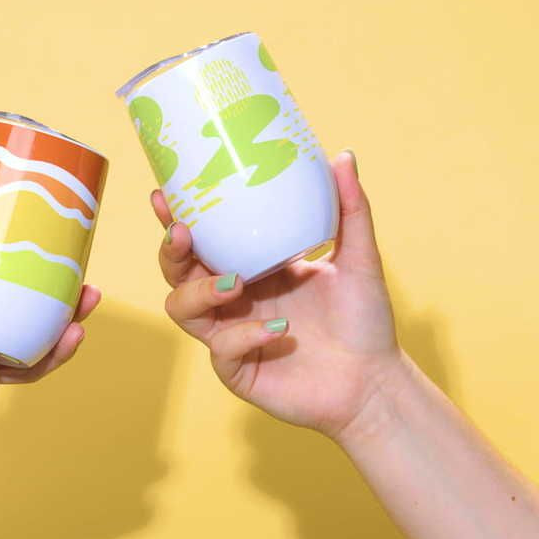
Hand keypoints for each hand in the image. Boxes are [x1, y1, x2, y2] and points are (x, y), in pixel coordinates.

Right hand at [153, 150, 399, 438]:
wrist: (375, 382)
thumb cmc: (365, 322)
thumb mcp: (359, 259)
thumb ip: (350, 210)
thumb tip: (344, 155)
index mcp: (252, 267)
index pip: (202, 239)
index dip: (175, 218)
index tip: (163, 194)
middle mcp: (234, 300)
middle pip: (177, 273)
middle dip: (171, 252)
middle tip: (183, 234)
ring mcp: (230, 336)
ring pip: (182, 310)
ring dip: (198, 291)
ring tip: (235, 283)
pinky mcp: (238, 371)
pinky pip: (221, 351)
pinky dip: (244, 335)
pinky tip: (280, 331)